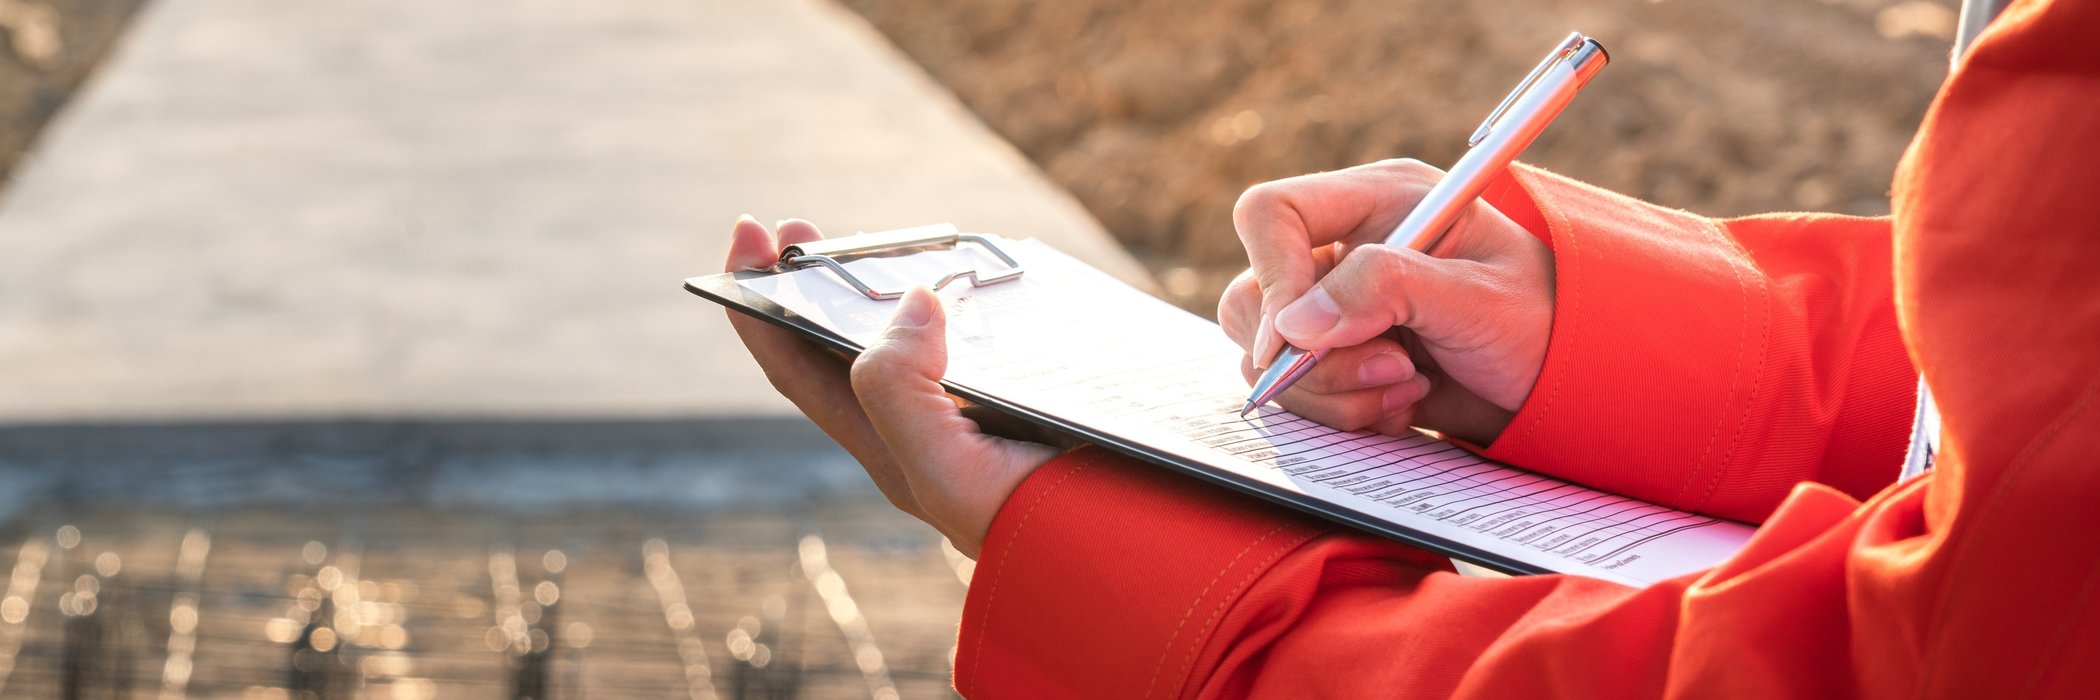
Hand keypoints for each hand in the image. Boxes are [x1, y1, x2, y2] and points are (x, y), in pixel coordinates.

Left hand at [722, 216, 1058, 557]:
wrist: (1130, 553)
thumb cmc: (1036, 527)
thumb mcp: (949, 474)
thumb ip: (901, 394)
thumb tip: (907, 303)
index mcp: (887, 443)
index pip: (794, 366)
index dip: (757, 304)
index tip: (748, 234)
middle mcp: (918, 427)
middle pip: (838, 346)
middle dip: (810, 282)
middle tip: (803, 225)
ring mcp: (969, 410)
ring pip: (903, 338)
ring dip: (879, 285)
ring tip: (880, 241)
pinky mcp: (1017, 396)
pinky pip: (968, 339)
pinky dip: (955, 301)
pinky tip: (971, 278)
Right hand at [1221, 159, 1554, 444]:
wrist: (1573, 383)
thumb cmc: (1546, 321)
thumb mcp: (1477, 299)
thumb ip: (1386, 291)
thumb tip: (1295, 325)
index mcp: (1376, 203)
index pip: (1272, 215)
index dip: (1273, 274)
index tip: (1296, 340)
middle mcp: (1344, 251)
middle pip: (1255, 298)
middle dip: (1314, 358)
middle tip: (1393, 372)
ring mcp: (1337, 311)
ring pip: (1268, 358)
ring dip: (1334, 393)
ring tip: (1412, 390)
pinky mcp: (1340, 362)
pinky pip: (1298, 397)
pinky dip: (1345, 415)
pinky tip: (1405, 408)